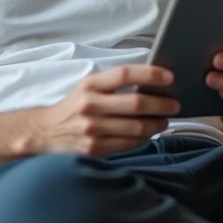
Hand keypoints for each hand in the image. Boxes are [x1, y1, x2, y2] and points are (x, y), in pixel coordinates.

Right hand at [33, 66, 179, 156]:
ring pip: (137, 127)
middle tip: (175, 104)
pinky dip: (145, 138)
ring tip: (165, 120)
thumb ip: (114, 84)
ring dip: (158, 124)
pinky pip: (129, 144)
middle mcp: (90, 105)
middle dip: (162, 104)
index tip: (169, 77)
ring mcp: (93, 129)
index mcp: (90, 85)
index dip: (150, 74)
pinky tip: (150, 133)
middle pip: (136, 103)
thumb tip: (152, 83)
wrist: (46, 132)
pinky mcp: (95, 149)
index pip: (124, 74)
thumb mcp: (88, 87)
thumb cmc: (74, 106)